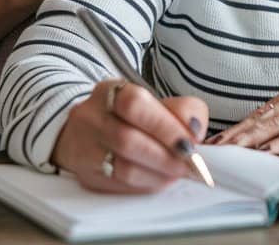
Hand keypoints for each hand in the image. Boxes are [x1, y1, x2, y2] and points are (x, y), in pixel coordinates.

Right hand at [54, 79, 209, 192]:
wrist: (85, 134)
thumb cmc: (127, 119)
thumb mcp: (153, 103)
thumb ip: (180, 110)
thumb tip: (195, 131)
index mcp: (109, 92)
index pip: (135, 104)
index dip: (166, 126)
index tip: (190, 142)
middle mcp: (90, 118)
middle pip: (128, 140)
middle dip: (166, 155)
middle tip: (189, 164)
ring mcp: (83, 149)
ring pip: (123, 168)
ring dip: (159, 174)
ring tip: (177, 173)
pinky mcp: (86, 176)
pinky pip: (120, 186)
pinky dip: (146, 185)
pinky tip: (160, 180)